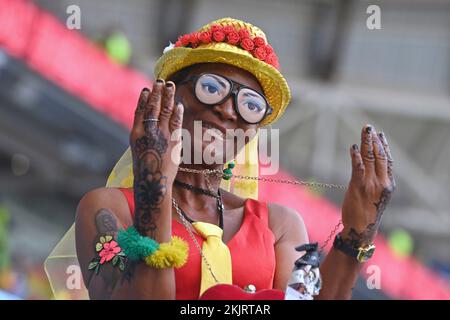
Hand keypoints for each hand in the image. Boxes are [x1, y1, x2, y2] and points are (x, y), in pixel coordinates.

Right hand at [130, 80, 183, 235]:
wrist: (153, 183)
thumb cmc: (145, 168)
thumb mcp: (139, 149)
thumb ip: (144, 135)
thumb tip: (150, 123)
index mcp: (135, 134)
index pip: (140, 111)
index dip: (144, 99)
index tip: (147, 89)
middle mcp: (147, 132)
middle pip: (152, 108)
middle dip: (157, 93)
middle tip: (161, 81)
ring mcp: (160, 136)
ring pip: (164, 112)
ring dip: (168, 97)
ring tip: (170, 86)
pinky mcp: (172, 141)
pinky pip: (175, 123)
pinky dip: (177, 113)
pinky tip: (178, 104)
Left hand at [341, 124, 394, 246]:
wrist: (360, 229)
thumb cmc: (366, 213)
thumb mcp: (376, 197)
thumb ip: (376, 182)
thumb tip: (367, 167)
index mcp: (388, 185)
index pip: (388, 161)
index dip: (384, 146)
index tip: (380, 135)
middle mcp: (382, 183)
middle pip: (380, 156)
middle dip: (374, 140)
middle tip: (369, 127)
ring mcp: (370, 184)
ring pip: (369, 158)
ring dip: (366, 142)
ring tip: (363, 131)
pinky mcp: (358, 186)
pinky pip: (358, 167)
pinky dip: (356, 155)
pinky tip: (354, 147)